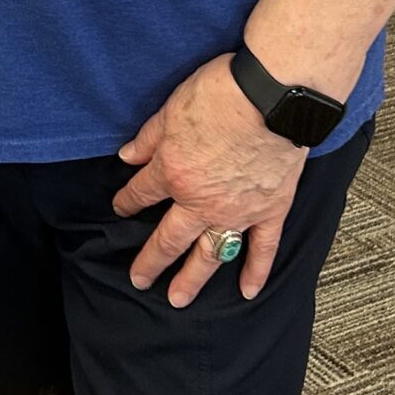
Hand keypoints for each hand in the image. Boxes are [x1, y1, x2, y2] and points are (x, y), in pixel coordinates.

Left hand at [114, 54, 305, 307]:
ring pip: (209, 254)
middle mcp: (200, 201)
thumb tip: (127, 157)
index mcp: (172, 173)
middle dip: (151, 261)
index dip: (127, 201)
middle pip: (168, 239)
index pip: (141, 193)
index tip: (120, 207)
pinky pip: (262, 248)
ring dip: (192, 279)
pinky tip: (248, 291)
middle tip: (139, 281)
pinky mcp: (270, 211)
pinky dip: (256, 271)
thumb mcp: (172, 109)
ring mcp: (237, 212)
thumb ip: (149, 138)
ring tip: (178, 300)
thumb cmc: (222, 94)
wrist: (274, 97)